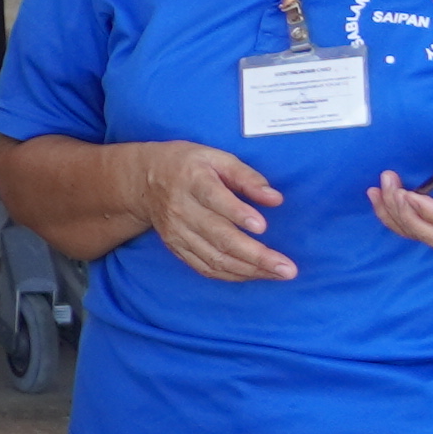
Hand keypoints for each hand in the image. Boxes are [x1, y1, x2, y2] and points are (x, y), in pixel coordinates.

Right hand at [141, 141, 294, 282]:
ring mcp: (177, 232)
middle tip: (287, 268)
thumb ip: (247, 177)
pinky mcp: (176, 247)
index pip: (215, 199)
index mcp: (193, 180)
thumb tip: (275, 198)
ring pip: (215, 258)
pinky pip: (205, 268)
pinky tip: (254, 275)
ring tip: (279, 274)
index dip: (238, 214)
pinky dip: (232, 275)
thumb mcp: (217, 158)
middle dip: (256, 255)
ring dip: (249, 270)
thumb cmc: (189, 165)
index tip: (262, 226)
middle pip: (220, 237)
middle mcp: (182, 209)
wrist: (145, 179)